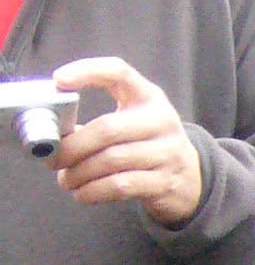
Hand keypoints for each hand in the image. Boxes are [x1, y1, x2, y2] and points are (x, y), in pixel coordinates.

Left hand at [50, 57, 204, 227]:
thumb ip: (100, 121)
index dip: (88, 72)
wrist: (191, 178)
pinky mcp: (165, 182)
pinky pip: (121, 186)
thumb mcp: (134, 122)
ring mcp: (167, 153)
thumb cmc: (148, 145)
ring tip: (65, 180)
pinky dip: (94, 191)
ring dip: (79, 173)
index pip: (119, 72)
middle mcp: (161, 121)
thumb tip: (55, 136)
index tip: (59, 80)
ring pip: (111, 161)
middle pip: (107, 129)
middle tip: (53, 159)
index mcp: (149, 98)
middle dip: (73, 147)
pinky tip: (82, 193)